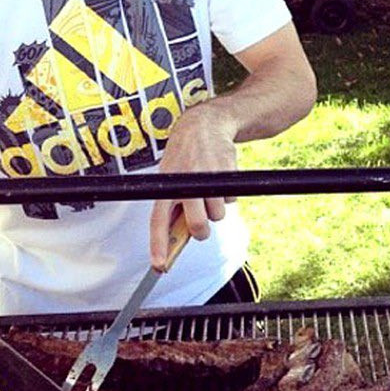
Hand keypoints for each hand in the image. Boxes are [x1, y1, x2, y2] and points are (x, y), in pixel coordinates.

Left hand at [149, 100, 236, 267]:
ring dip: (216, 209)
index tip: (159, 265)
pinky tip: (218, 180)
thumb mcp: (170, 175)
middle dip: (201, 230)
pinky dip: (226, 196)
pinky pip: (230, 201)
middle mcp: (186, 183)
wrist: (205, 125)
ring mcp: (207, 179)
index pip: (159, 221)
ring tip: (208, 190)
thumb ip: (173, 203)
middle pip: (198, 226)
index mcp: (167, 186)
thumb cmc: (185, 154)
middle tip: (200, 221)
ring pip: (218, 216)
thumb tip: (176, 234)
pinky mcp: (226, 175)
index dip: (158, 245)